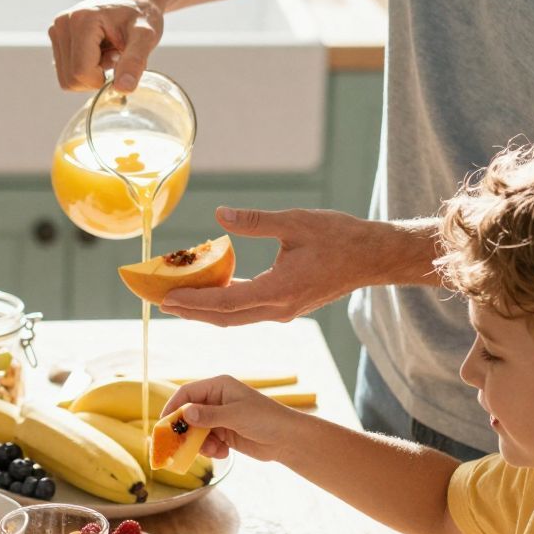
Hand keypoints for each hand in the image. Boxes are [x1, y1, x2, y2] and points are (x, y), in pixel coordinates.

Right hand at [48, 0, 163, 93]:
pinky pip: (66, 71)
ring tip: (108, 52)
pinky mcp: (56, 37)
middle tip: (115, 55)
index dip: (102, 80)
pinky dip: (84, 69)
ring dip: (90, 73)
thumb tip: (122, 89)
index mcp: (81, 21)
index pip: (81, 72)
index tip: (120, 63)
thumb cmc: (141, 14)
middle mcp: (62, 24)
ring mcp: (56, 30)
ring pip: (66, 78)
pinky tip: (99, 51)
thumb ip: (134, 62)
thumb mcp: (145, 37)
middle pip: (70, 79)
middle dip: (96, 77)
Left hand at [158, 206, 374, 324]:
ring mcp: (284, 310)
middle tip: (161, 303)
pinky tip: (212, 290)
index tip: (168, 298)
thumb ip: (255, 222)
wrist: (372, 257)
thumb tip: (220, 215)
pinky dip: (226, 304)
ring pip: (236, 317)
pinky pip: (248, 310)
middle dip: (191, 311)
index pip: (226, 302)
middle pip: (225, 318)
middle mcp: (278, 308)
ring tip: (178, 300)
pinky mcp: (288, 306)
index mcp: (279, 290)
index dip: (194, 301)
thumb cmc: (339, 237)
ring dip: (206, 310)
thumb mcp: (295, 222)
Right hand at [160, 376, 288, 461]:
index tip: (164, 424)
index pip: (187, 393)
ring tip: (213, 450)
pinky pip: (208, 441)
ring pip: (197, 430)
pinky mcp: (225, 433)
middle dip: (186, 430)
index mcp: (219, 387)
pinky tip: (224, 453)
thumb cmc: (265, 419)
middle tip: (178, 445)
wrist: (287, 439)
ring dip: (200, 443)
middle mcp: (217, 400)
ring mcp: (221, 417)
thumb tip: (185, 412)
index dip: (173, 407)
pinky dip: (212, 449)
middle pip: (189, 414)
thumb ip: (209, 415)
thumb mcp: (235, 415)